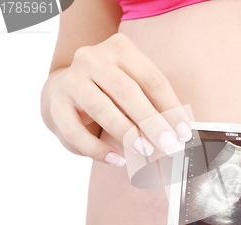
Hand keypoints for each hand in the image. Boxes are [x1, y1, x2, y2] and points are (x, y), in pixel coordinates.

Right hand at [48, 33, 190, 165]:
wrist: (67, 88)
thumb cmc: (112, 90)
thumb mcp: (135, 86)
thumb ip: (154, 104)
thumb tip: (178, 132)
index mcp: (120, 49)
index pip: (151, 79)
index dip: (171, 107)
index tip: (184, 131)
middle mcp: (93, 59)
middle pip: (126, 90)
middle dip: (151, 121)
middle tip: (168, 144)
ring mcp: (72, 80)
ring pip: (100, 107)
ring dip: (126, 132)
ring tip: (145, 150)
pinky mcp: (56, 105)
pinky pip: (75, 131)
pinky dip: (96, 149)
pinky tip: (116, 159)